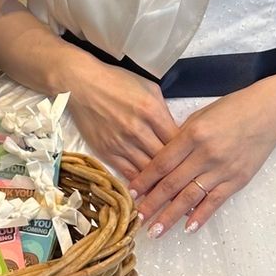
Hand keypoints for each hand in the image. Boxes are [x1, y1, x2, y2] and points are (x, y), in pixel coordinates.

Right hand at [63, 51, 179, 181]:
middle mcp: (138, 130)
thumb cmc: (116, 81)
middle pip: (165, 160)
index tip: (194, 163)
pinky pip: (128, 173)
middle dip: (178, 172)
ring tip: (173, 194)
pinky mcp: (107, 152)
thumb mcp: (148, 88)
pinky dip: (140, 183)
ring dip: (160, 183)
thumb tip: (174, 132)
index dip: (188, 153)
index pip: (178, 140)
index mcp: (152, 111)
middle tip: (190, 184)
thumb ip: (163, 111)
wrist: (82, 84)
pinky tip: (149, 189)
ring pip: (148, 171)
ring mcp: (121, 143)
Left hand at [129, 89, 275, 235]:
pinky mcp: (237, 180)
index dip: (144, 180)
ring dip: (170, 216)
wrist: (267, 112)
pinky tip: (187, 228)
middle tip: (136, 219)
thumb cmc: (231, 109)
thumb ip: (180, 138)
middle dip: (152, 203)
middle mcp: (205, 154)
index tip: (131, 193)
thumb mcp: (199, 116)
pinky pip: (215, 202)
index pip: (161, 163)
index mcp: (192, 134)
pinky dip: (201, 216)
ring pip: (190, 198)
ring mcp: (222, 169)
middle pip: (172, 184)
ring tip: (155, 230)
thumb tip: (161, 161)